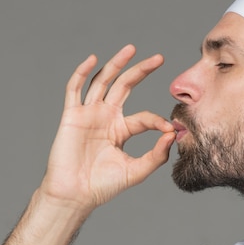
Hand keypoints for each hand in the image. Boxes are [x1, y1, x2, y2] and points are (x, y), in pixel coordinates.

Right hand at [40, 44, 175, 211]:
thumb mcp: (136, 171)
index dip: (157, 120)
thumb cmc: (102, 186)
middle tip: (159, 58)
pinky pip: (75, 89)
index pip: (144, 116)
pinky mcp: (72, 116)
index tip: (169, 127)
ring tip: (131, 49)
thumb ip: (156, 155)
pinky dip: (82, 73)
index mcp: (121, 129)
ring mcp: (88, 114)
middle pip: (124, 86)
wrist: (75, 195)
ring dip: (116, 64)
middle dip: (141, 70)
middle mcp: (105, 117)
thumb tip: (172, 134)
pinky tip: (93, 60)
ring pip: (103, 81)